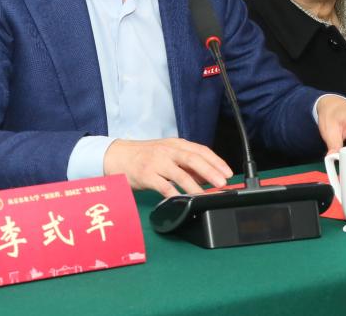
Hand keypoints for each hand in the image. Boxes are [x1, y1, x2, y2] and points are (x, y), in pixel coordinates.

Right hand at [103, 138, 233, 197]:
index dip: (216, 161)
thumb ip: (186, 164)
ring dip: (196, 186)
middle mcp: (168, 151)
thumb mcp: (167, 154)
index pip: (200, 150)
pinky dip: (174, 194)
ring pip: (180, 174)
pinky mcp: (146, 175)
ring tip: (207, 196)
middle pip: (193, 159)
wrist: (117, 155)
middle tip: (223, 183)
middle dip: (210, 171)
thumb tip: (208, 176)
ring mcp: (156, 162)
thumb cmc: (144, 156)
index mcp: (176, 144)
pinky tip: (182, 201)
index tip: (228, 172)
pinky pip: (163, 186)